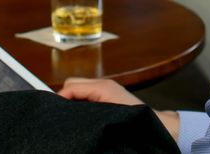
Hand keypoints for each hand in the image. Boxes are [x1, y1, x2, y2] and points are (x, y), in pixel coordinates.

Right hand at [58, 78, 179, 140]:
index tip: (53, 113)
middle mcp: (103, 84)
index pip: (71, 86)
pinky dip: (79, 103)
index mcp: (103, 86)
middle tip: (60, 116)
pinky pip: (86, 95)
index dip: (60, 98)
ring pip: (78, 89)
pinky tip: (80, 117)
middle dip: (64, 97)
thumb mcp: (105, 115)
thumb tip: (66, 103)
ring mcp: (105, 89)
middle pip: (72, 84)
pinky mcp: (107, 97)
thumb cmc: (134, 119)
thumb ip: (84, 107)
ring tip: (69, 118)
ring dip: (72, 100)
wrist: (155, 125)